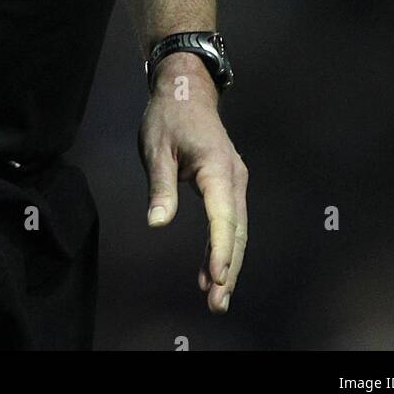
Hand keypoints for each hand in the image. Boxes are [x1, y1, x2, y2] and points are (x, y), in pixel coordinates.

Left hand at [139, 53, 247, 313]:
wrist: (186, 90)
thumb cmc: (168, 117)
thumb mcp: (156, 149)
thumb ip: (161, 187)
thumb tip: (157, 223)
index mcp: (216, 167)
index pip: (222, 216)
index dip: (221, 249)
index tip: (218, 277)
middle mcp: (233, 177)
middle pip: (235, 229)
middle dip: (229, 268)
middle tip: (218, 303)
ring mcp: (234, 180)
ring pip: (236, 228)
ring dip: (229, 262)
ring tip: (216, 297)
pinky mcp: (228, 184)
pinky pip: (230, 220)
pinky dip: (224, 246)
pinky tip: (213, 270)